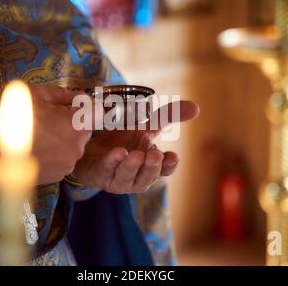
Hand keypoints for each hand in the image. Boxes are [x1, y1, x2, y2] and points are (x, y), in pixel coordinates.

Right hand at [0, 84, 91, 184]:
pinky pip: (65, 159)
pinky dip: (56, 153)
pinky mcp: (59, 175)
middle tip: (49, 119)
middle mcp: (78, 146)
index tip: (72, 106)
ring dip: (64, 138)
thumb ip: (63, 93)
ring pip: (75, 145)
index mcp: (76, 123)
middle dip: (73, 122)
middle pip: (86, 129)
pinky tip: (38, 148)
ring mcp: (69, 163)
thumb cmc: (10, 116)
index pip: (98, 112)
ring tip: (40, 135)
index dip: (87, 107)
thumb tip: (80, 96)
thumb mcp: (35, 92)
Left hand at [72, 101, 199, 193]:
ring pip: (127, 177)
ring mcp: (118, 179)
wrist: (91, 145)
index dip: (169, 164)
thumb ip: (168, 117)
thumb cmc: (122, 139)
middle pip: (148, 176)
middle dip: (151, 167)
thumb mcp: (146, 126)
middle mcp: (137, 176)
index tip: (173, 156)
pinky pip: (107, 171)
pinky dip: (112, 162)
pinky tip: (117, 153)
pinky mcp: (100, 176)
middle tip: (154, 156)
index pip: (165, 169)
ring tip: (135, 155)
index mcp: (151, 165)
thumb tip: (197, 108)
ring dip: (132, 166)